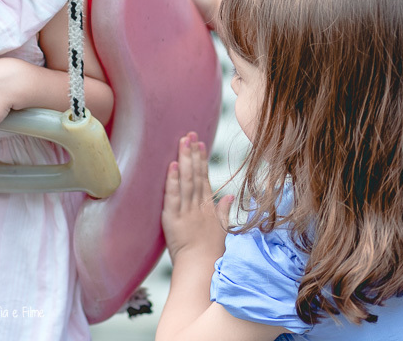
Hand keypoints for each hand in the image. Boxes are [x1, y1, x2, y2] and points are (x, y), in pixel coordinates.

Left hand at [162, 132, 233, 264]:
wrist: (201, 269)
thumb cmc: (211, 253)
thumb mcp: (222, 229)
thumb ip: (224, 210)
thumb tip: (229, 195)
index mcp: (208, 207)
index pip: (204, 178)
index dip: (201, 160)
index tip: (200, 143)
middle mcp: (198, 206)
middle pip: (195, 174)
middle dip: (192, 153)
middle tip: (189, 133)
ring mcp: (186, 211)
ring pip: (185, 181)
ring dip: (183, 160)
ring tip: (182, 142)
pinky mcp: (173, 219)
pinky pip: (173, 196)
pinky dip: (172, 180)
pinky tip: (172, 165)